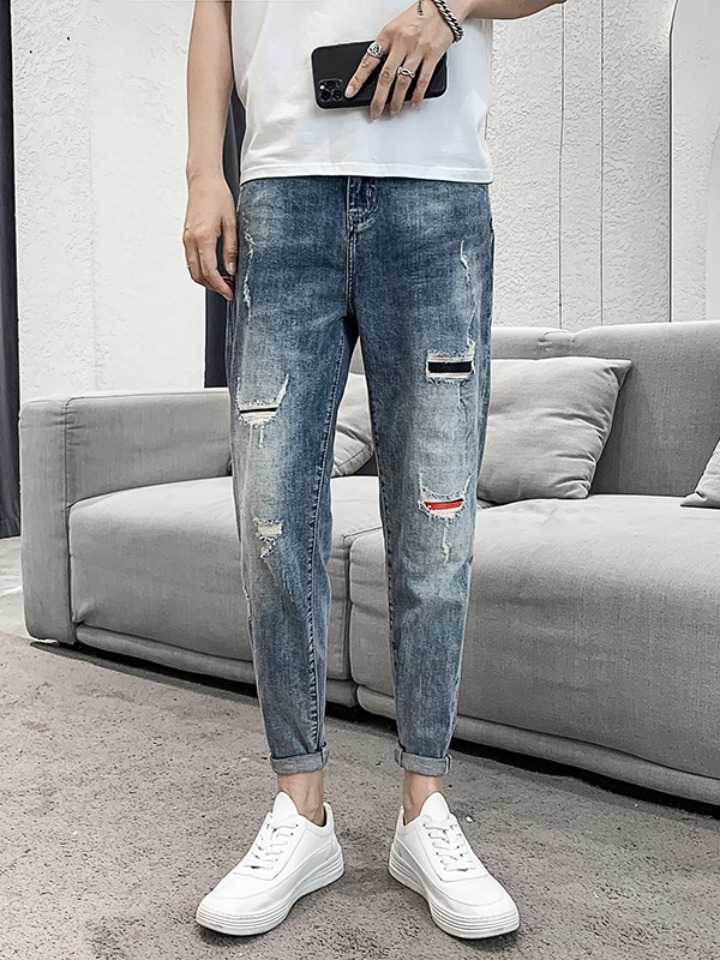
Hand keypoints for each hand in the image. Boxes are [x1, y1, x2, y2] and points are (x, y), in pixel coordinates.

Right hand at [182, 173, 236, 301]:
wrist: (203, 180)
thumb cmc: (218, 197)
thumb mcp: (231, 223)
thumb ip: (230, 249)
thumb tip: (231, 270)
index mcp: (203, 237)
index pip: (209, 271)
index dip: (220, 286)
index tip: (230, 293)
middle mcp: (191, 240)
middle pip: (198, 275)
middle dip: (213, 286)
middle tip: (229, 290)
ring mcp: (186, 239)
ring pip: (192, 269)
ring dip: (207, 279)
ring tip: (224, 281)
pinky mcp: (186, 237)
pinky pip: (191, 260)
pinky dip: (201, 269)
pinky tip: (215, 269)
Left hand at [344, 2, 457, 120]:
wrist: (443, 7)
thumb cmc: (418, 17)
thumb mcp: (395, 27)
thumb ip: (386, 47)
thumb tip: (376, 71)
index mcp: (388, 34)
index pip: (369, 60)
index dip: (358, 78)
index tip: (351, 91)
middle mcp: (402, 43)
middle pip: (385, 77)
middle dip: (378, 99)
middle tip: (374, 112)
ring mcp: (417, 50)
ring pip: (403, 82)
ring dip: (397, 101)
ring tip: (393, 111)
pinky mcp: (432, 56)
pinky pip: (423, 80)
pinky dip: (417, 95)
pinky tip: (413, 104)